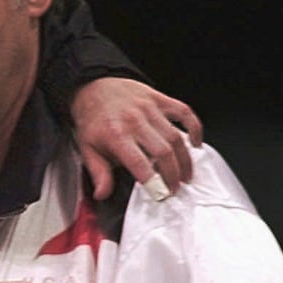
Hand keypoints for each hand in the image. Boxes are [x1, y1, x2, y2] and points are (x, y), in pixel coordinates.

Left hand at [71, 77, 202, 199]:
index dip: (153, 182)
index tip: (160, 195)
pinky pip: (184, 112)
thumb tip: (102, 194)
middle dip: (173, 175)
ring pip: (176, 136)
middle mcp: (134, 120)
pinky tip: (195, 143)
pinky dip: (194, 128)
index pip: (139, 163)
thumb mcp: (87, 148)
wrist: (93, 87)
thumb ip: (98, 173)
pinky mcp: (159, 99)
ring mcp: (149, 108)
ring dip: (185, 159)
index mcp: (116, 135)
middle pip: (163, 151)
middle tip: (174, 188)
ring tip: (185, 175)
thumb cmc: (93, 118)